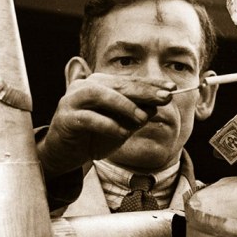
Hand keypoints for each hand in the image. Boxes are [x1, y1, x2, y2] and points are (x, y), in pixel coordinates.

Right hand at [37, 73, 175, 175]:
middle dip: (144, 92)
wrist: (64, 154)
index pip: (129, 82)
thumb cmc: (94, 136)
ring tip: (143, 118)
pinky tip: (122, 132)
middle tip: (166, 98)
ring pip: (100, 95)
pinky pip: (89, 119)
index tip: (172, 89)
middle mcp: (85, 87)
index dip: (151, 85)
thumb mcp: (121, 124)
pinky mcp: (65, 119)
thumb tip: (157, 105)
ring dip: (124, 105)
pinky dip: (107, 125)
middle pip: (118, 85)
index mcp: (100, 83)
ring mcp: (72, 101)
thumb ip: (136, 113)